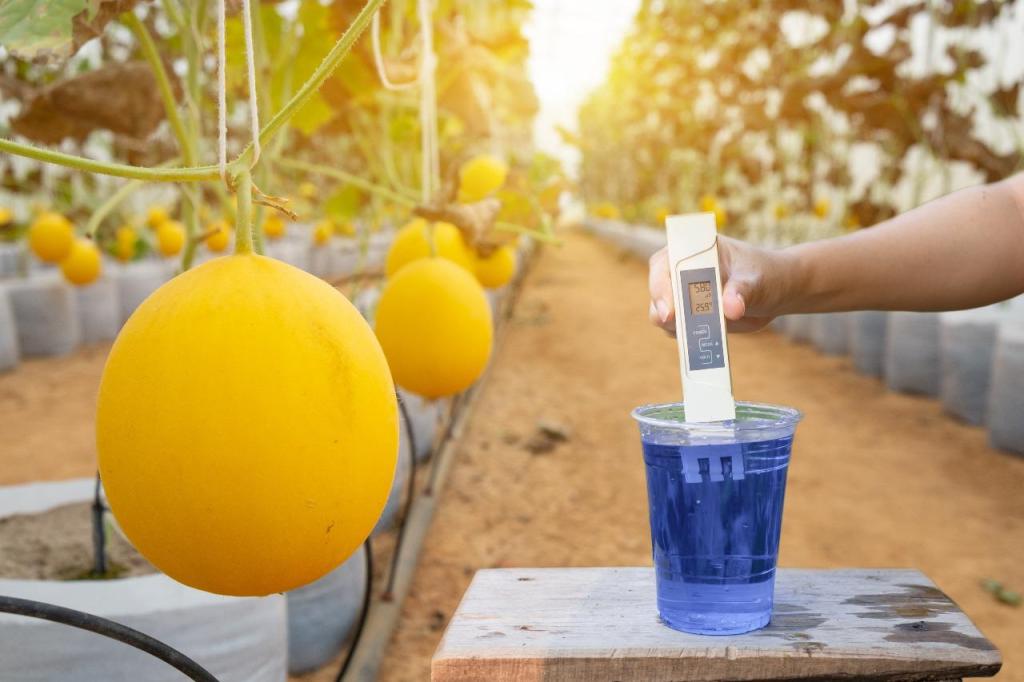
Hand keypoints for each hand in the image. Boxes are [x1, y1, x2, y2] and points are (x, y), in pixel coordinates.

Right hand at [648, 235, 788, 332]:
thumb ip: (743, 291)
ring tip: (698, 337)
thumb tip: (731, 309)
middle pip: (659, 291)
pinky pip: (679, 331)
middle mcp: (680, 272)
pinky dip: (688, 340)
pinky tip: (704, 344)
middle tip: (674, 325)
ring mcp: (682, 295)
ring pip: (663, 315)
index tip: (669, 309)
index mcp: (692, 251)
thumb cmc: (764, 275)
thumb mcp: (757, 279)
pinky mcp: (688, 317)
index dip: (660, 285)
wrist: (773, 292)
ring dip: (676, 327)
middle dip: (662, 310)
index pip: (664, 264)